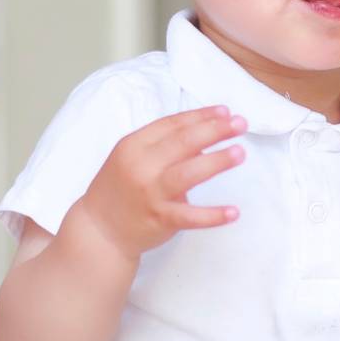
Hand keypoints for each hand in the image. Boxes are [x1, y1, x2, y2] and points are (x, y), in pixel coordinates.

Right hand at [69, 105, 248, 260]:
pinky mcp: (159, 218)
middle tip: (240, 124)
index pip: (172, 124)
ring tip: (240, 152)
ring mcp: (150, 193)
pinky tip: (234, 212)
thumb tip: (205, 135)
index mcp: (134, 145)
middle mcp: (141, 166)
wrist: (99, 229)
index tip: (225, 111)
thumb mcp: (134, 158)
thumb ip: (164, 146)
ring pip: (188, 173)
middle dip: (214, 130)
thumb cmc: (121, 188)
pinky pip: (190, 216)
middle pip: (183, 142)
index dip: (200, 116)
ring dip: (217, 161)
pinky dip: (213, 215)